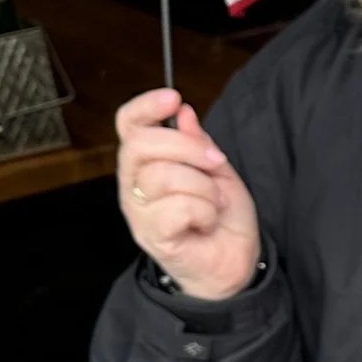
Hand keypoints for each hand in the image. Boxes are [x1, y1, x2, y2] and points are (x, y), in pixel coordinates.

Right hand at [115, 88, 260, 301]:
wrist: (234, 263)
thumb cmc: (221, 216)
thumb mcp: (217, 171)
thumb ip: (198, 142)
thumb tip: (184, 113)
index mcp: (146, 163)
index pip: (127, 125)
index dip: (145, 107)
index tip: (173, 98)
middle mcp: (133, 185)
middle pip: (140, 145)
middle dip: (187, 148)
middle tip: (216, 163)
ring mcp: (139, 212)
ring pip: (163, 177)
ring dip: (203, 187)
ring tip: (213, 203)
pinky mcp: (153, 236)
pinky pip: (177, 207)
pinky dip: (203, 211)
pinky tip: (206, 222)